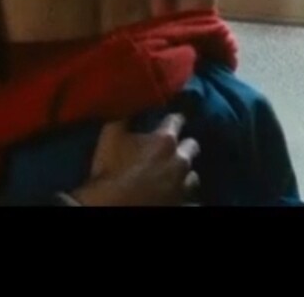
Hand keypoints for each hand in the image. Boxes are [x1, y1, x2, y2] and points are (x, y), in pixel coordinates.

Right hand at [68, 113, 199, 206]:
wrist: (112, 206)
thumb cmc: (111, 170)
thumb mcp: (109, 136)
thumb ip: (123, 115)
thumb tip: (129, 98)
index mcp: (165, 140)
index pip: (177, 120)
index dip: (172, 120)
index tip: (168, 120)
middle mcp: (180, 161)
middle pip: (192, 147)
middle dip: (184, 146)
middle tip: (172, 149)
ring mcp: (183, 186)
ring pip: (194, 176)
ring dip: (185, 174)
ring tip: (175, 175)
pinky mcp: (183, 205)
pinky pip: (192, 201)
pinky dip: (186, 198)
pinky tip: (177, 196)